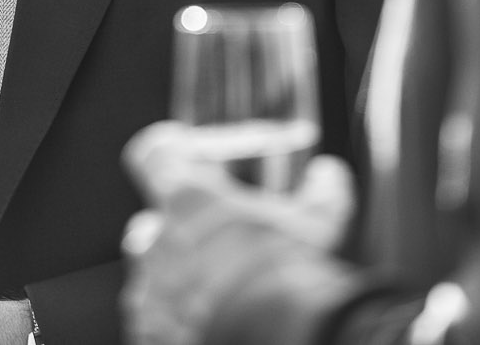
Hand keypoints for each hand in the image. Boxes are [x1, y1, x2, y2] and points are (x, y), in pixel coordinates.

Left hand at [121, 122, 355, 344]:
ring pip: (149, 272)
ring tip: (212, 292)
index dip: (165, 153)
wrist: (272, 336)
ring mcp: (148, 287)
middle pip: (151, 221)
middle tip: (212, 244)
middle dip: (176, 230)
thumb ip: (323, 192)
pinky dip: (174, 320)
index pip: (151, 155)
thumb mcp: (317, 222)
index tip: (180, 157)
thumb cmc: (288, 271)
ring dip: (174, 276)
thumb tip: (330, 172)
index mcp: (187, 198)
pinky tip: (206, 325)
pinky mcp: (150, 329)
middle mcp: (157, 238)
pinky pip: (154, 319)